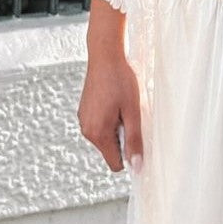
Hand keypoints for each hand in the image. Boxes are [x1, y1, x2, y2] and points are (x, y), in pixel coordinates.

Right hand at [79, 51, 143, 173]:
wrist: (104, 57)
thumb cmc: (120, 81)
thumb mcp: (133, 112)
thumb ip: (134, 140)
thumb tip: (137, 166)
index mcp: (97, 133)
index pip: (115, 163)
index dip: (130, 156)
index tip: (138, 139)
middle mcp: (86, 130)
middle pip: (111, 150)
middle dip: (123, 138)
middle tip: (129, 115)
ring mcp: (84, 121)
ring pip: (106, 138)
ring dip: (118, 128)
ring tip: (122, 107)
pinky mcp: (84, 113)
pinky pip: (100, 126)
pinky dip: (110, 120)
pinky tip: (114, 102)